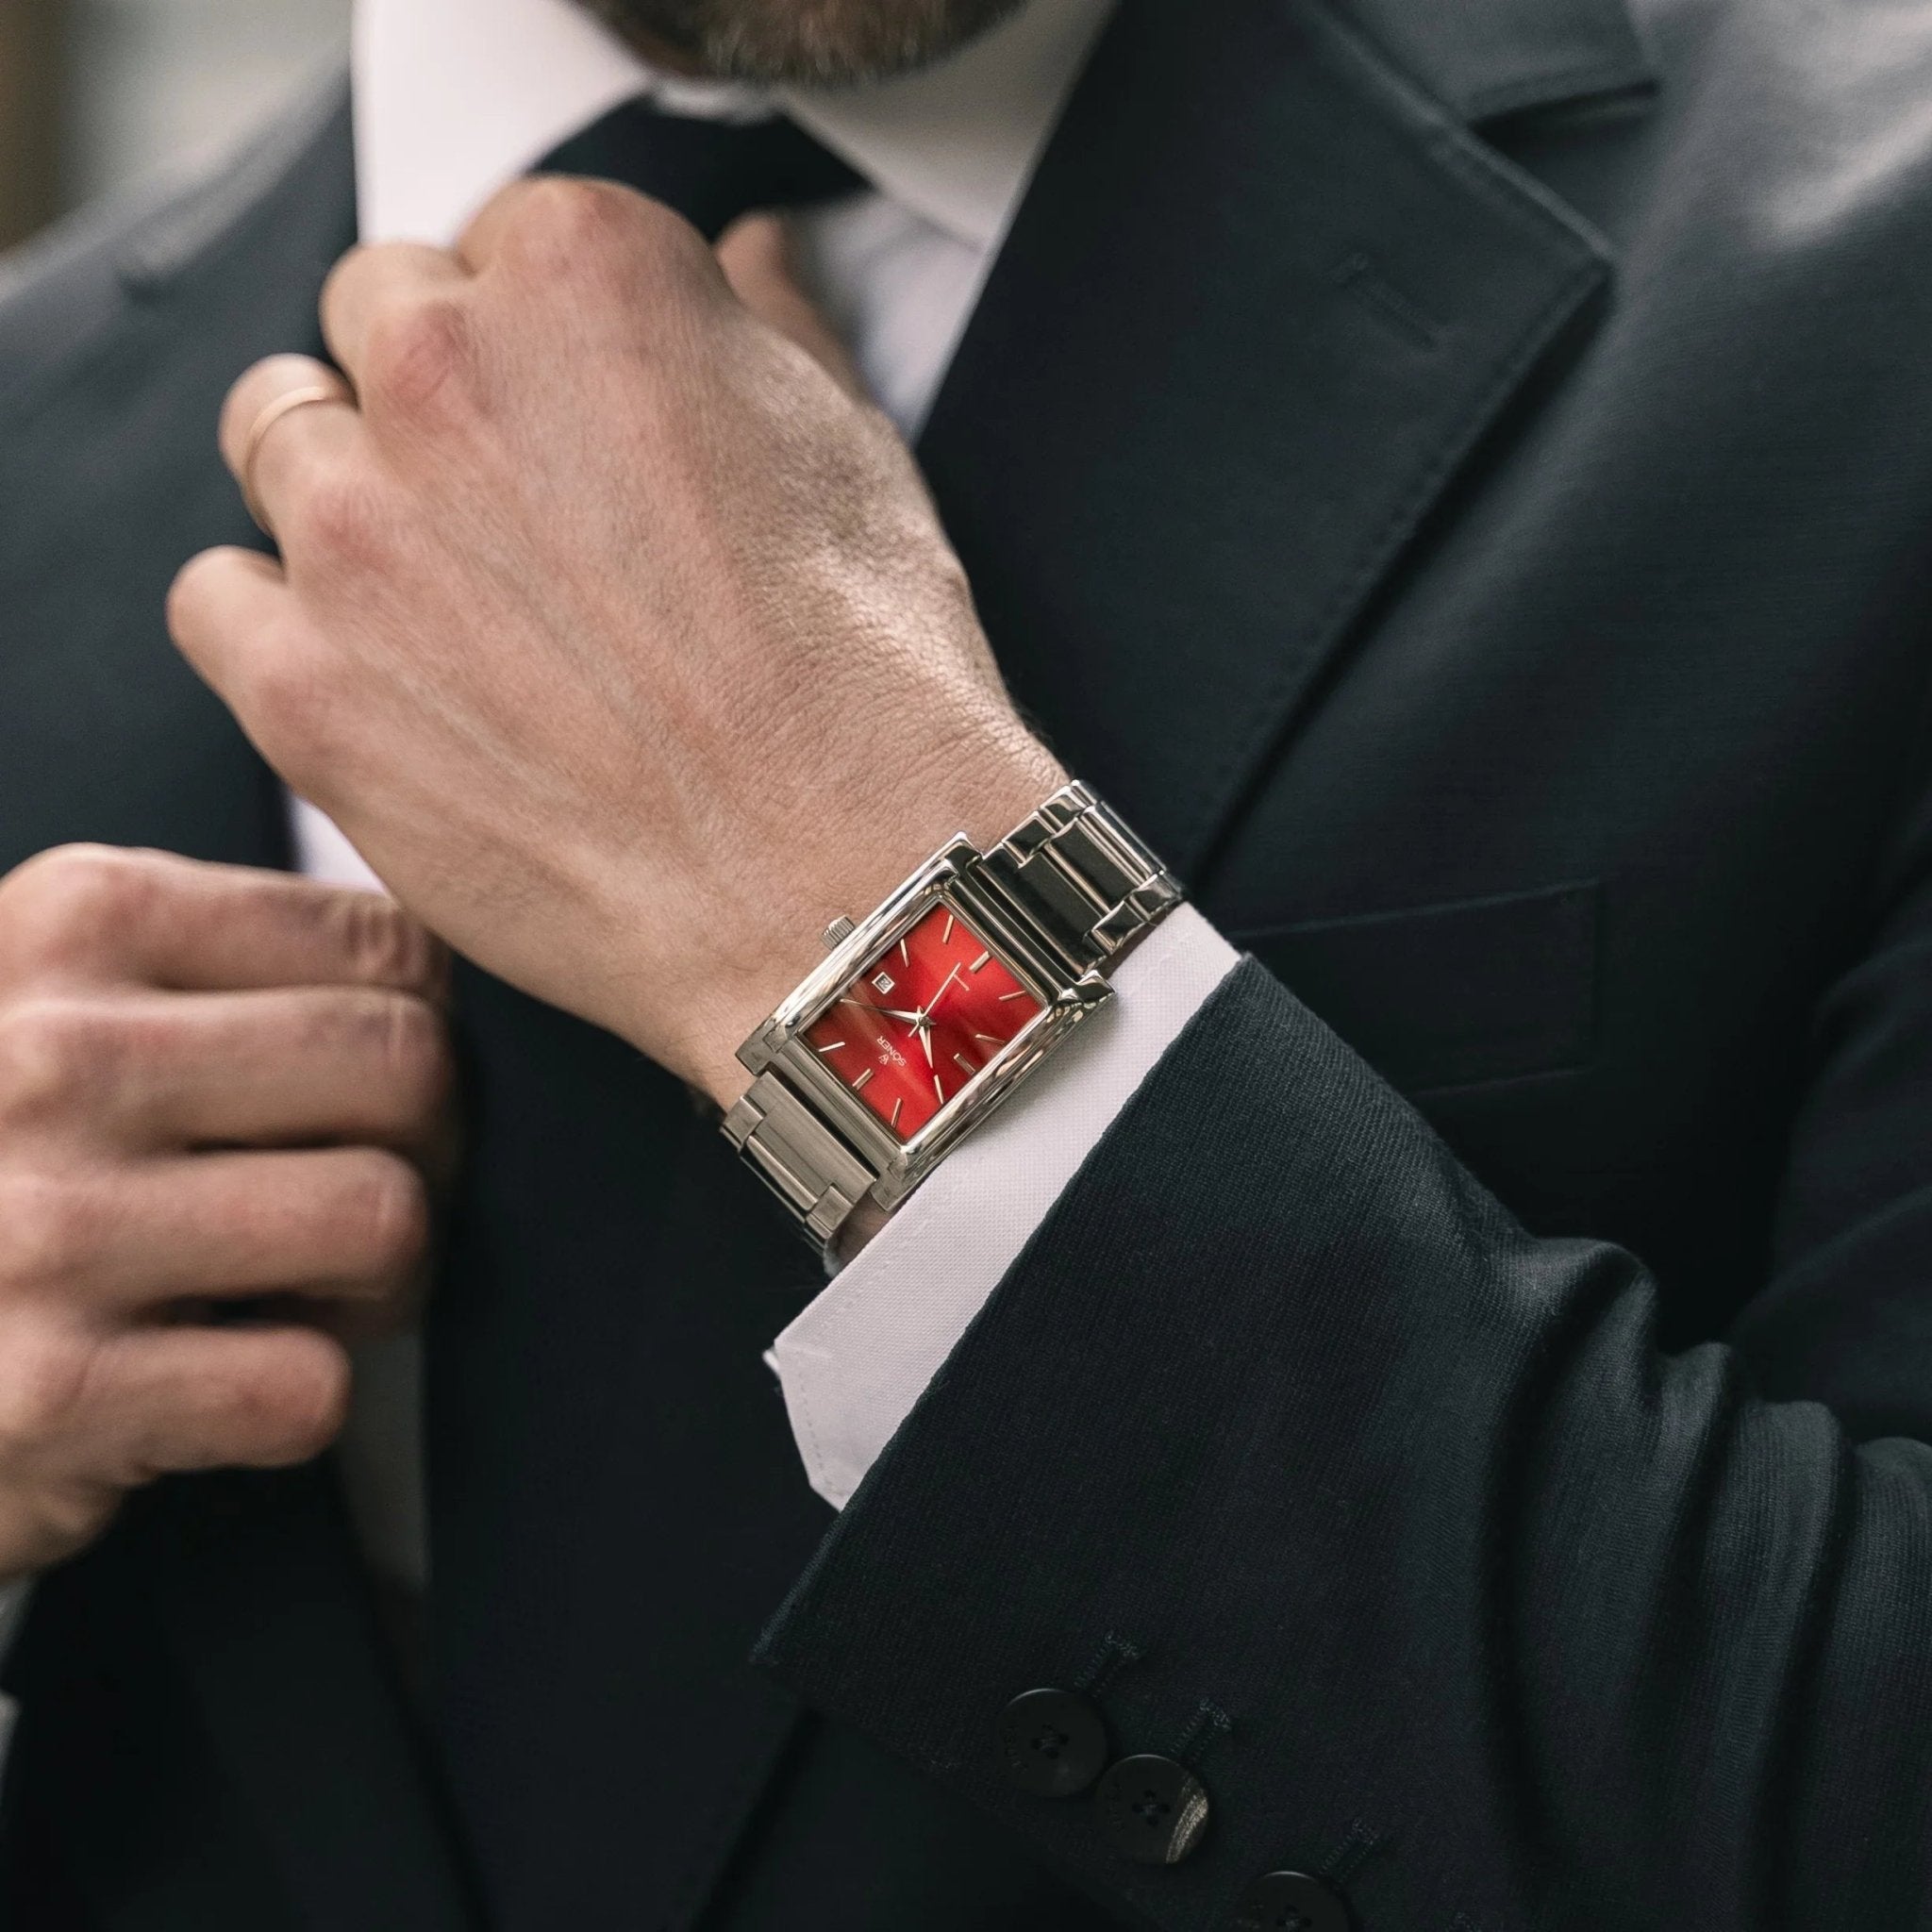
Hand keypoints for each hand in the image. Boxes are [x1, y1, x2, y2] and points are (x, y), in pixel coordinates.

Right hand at [0, 845, 453, 1585]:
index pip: (397, 948)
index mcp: (81, 916)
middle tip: (363, 1198)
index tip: (375, 1094)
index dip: (430, 1034)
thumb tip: (468, 961)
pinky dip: (298, 1400)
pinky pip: (308, 1386)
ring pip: (385, 1220)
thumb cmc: (11, 1148)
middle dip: (432, 1152)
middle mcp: (53, 1057)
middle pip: (412, 1072)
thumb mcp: (75, 988)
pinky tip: (220, 1380)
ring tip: (301, 1289)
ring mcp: (44, 1226)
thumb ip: (240, 957)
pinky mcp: (51, 1393)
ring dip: (382, 1281)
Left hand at [167, 187, 1063, 1108]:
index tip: (586, 422)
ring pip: (278, 436)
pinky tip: (379, 677)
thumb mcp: (857, 460)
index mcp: (583, 277)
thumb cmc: (871, 682)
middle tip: (523, 513)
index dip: (550, 342)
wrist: (844, 884)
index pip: (500, 243)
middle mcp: (442, 369)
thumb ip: (773, 332)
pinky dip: (279, 626)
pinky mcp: (302, 680)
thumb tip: (755, 257)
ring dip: (349, 492)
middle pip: (374, 315)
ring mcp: (356, 527)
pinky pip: (217, 598)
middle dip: (438, 394)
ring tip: (452, 600)